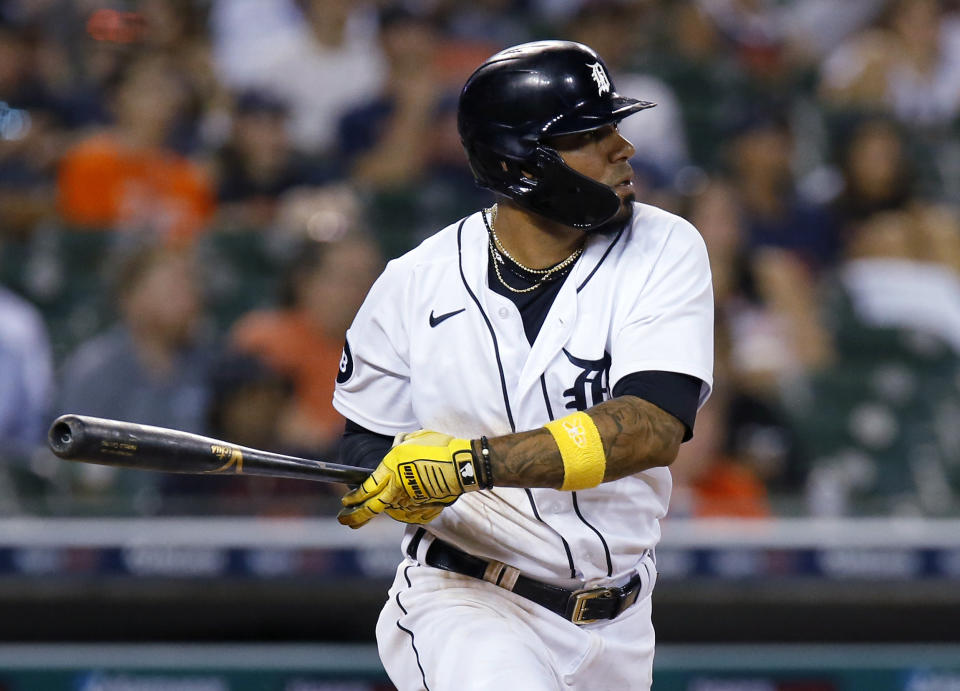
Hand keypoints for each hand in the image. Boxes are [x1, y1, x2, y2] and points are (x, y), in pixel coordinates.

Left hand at [337, 430, 486, 528]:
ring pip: (391, 510)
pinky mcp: (426, 508)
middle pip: (372, 506)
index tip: (346, 501)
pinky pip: (411, 514)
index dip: (354, 496)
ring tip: (374, 515)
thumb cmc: (440, 447)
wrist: (462, 464)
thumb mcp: (415, 438)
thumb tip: (396, 445)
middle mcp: (398, 487)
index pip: (367, 487)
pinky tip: (402, 511)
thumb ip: (401, 445)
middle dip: (356, 515)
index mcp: (392, 468)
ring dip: (383, 512)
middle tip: (344, 520)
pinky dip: (406, 513)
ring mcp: (412, 500)